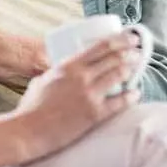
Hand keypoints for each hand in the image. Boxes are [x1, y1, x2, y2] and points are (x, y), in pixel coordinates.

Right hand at [14, 32, 141, 159]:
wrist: (30, 130)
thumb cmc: (31, 107)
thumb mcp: (42, 81)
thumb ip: (57, 74)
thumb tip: (63, 73)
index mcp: (68, 66)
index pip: (100, 47)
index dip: (119, 40)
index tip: (129, 37)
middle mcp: (81, 77)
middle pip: (113, 59)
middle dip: (129, 52)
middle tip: (137, 50)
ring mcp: (90, 95)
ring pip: (118, 76)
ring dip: (130, 69)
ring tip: (137, 66)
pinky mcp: (95, 114)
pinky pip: (120, 103)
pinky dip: (130, 96)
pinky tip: (135, 93)